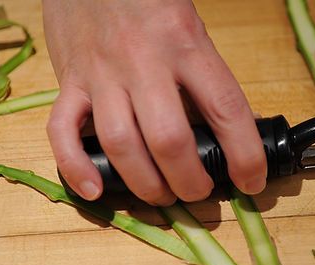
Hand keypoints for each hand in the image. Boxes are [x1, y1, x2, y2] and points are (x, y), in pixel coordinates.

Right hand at [43, 0, 266, 204]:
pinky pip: (62, 130)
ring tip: (162, 196)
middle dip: (190, 181)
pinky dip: (76, 167)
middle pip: (169, 139)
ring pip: (120, 144)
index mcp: (186, 44)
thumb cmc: (149, 2)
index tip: (252, 181)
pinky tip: (95, 191)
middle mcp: (144, 61)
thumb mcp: (191, 31)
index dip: (244, 155)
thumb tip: (232, 128)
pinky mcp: (69, 81)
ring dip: (145, 184)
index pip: (225, 109)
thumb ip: (206, 78)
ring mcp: (101, 73)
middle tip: (199, 192)